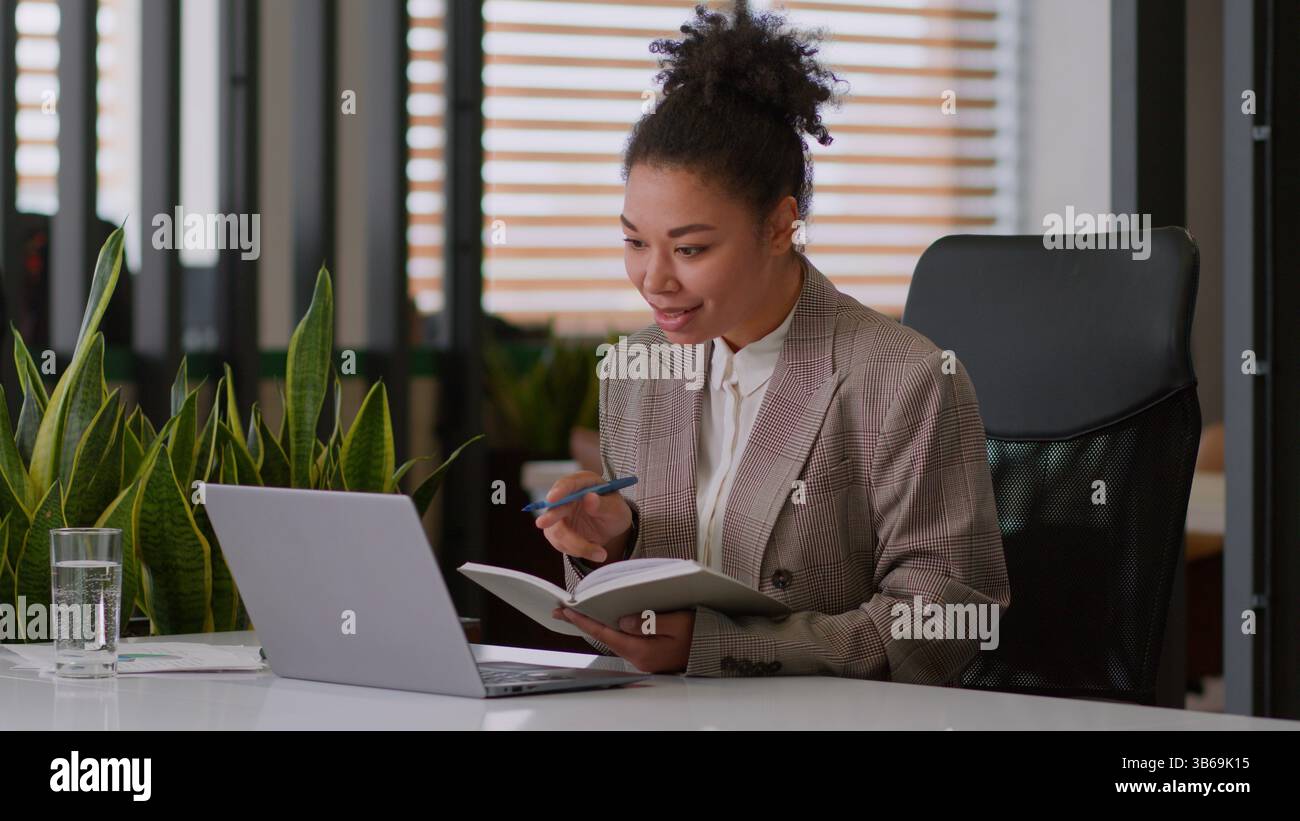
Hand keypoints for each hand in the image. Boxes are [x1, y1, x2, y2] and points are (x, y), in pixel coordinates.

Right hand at [534, 471, 631, 563]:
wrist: (611, 529)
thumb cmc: (615, 512)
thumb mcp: (617, 509)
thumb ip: (604, 504)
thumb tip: (589, 498)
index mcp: (584, 482)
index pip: (568, 483)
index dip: (559, 490)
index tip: (552, 498)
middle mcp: (568, 495)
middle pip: (555, 506)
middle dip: (550, 517)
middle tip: (543, 524)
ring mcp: (560, 513)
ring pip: (556, 530)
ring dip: (576, 545)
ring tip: (601, 553)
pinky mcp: (557, 529)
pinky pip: (559, 542)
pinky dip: (576, 550)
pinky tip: (594, 551)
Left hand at [552, 607, 694, 673]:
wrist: (715, 650)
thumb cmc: (700, 634)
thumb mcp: (677, 623)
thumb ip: (648, 622)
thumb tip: (623, 621)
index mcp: (643, 651)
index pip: (606, 633)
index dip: (584, 621)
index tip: (566, 610)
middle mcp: (639, 658)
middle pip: (605, 636)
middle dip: (584, 622)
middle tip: (562, 610)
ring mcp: (643, 658)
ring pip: (614, 638)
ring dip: (597, 624)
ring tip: (579, 612)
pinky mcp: (648, 655)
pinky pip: (624, 639)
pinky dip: (611, 629)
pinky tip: (606, 620)